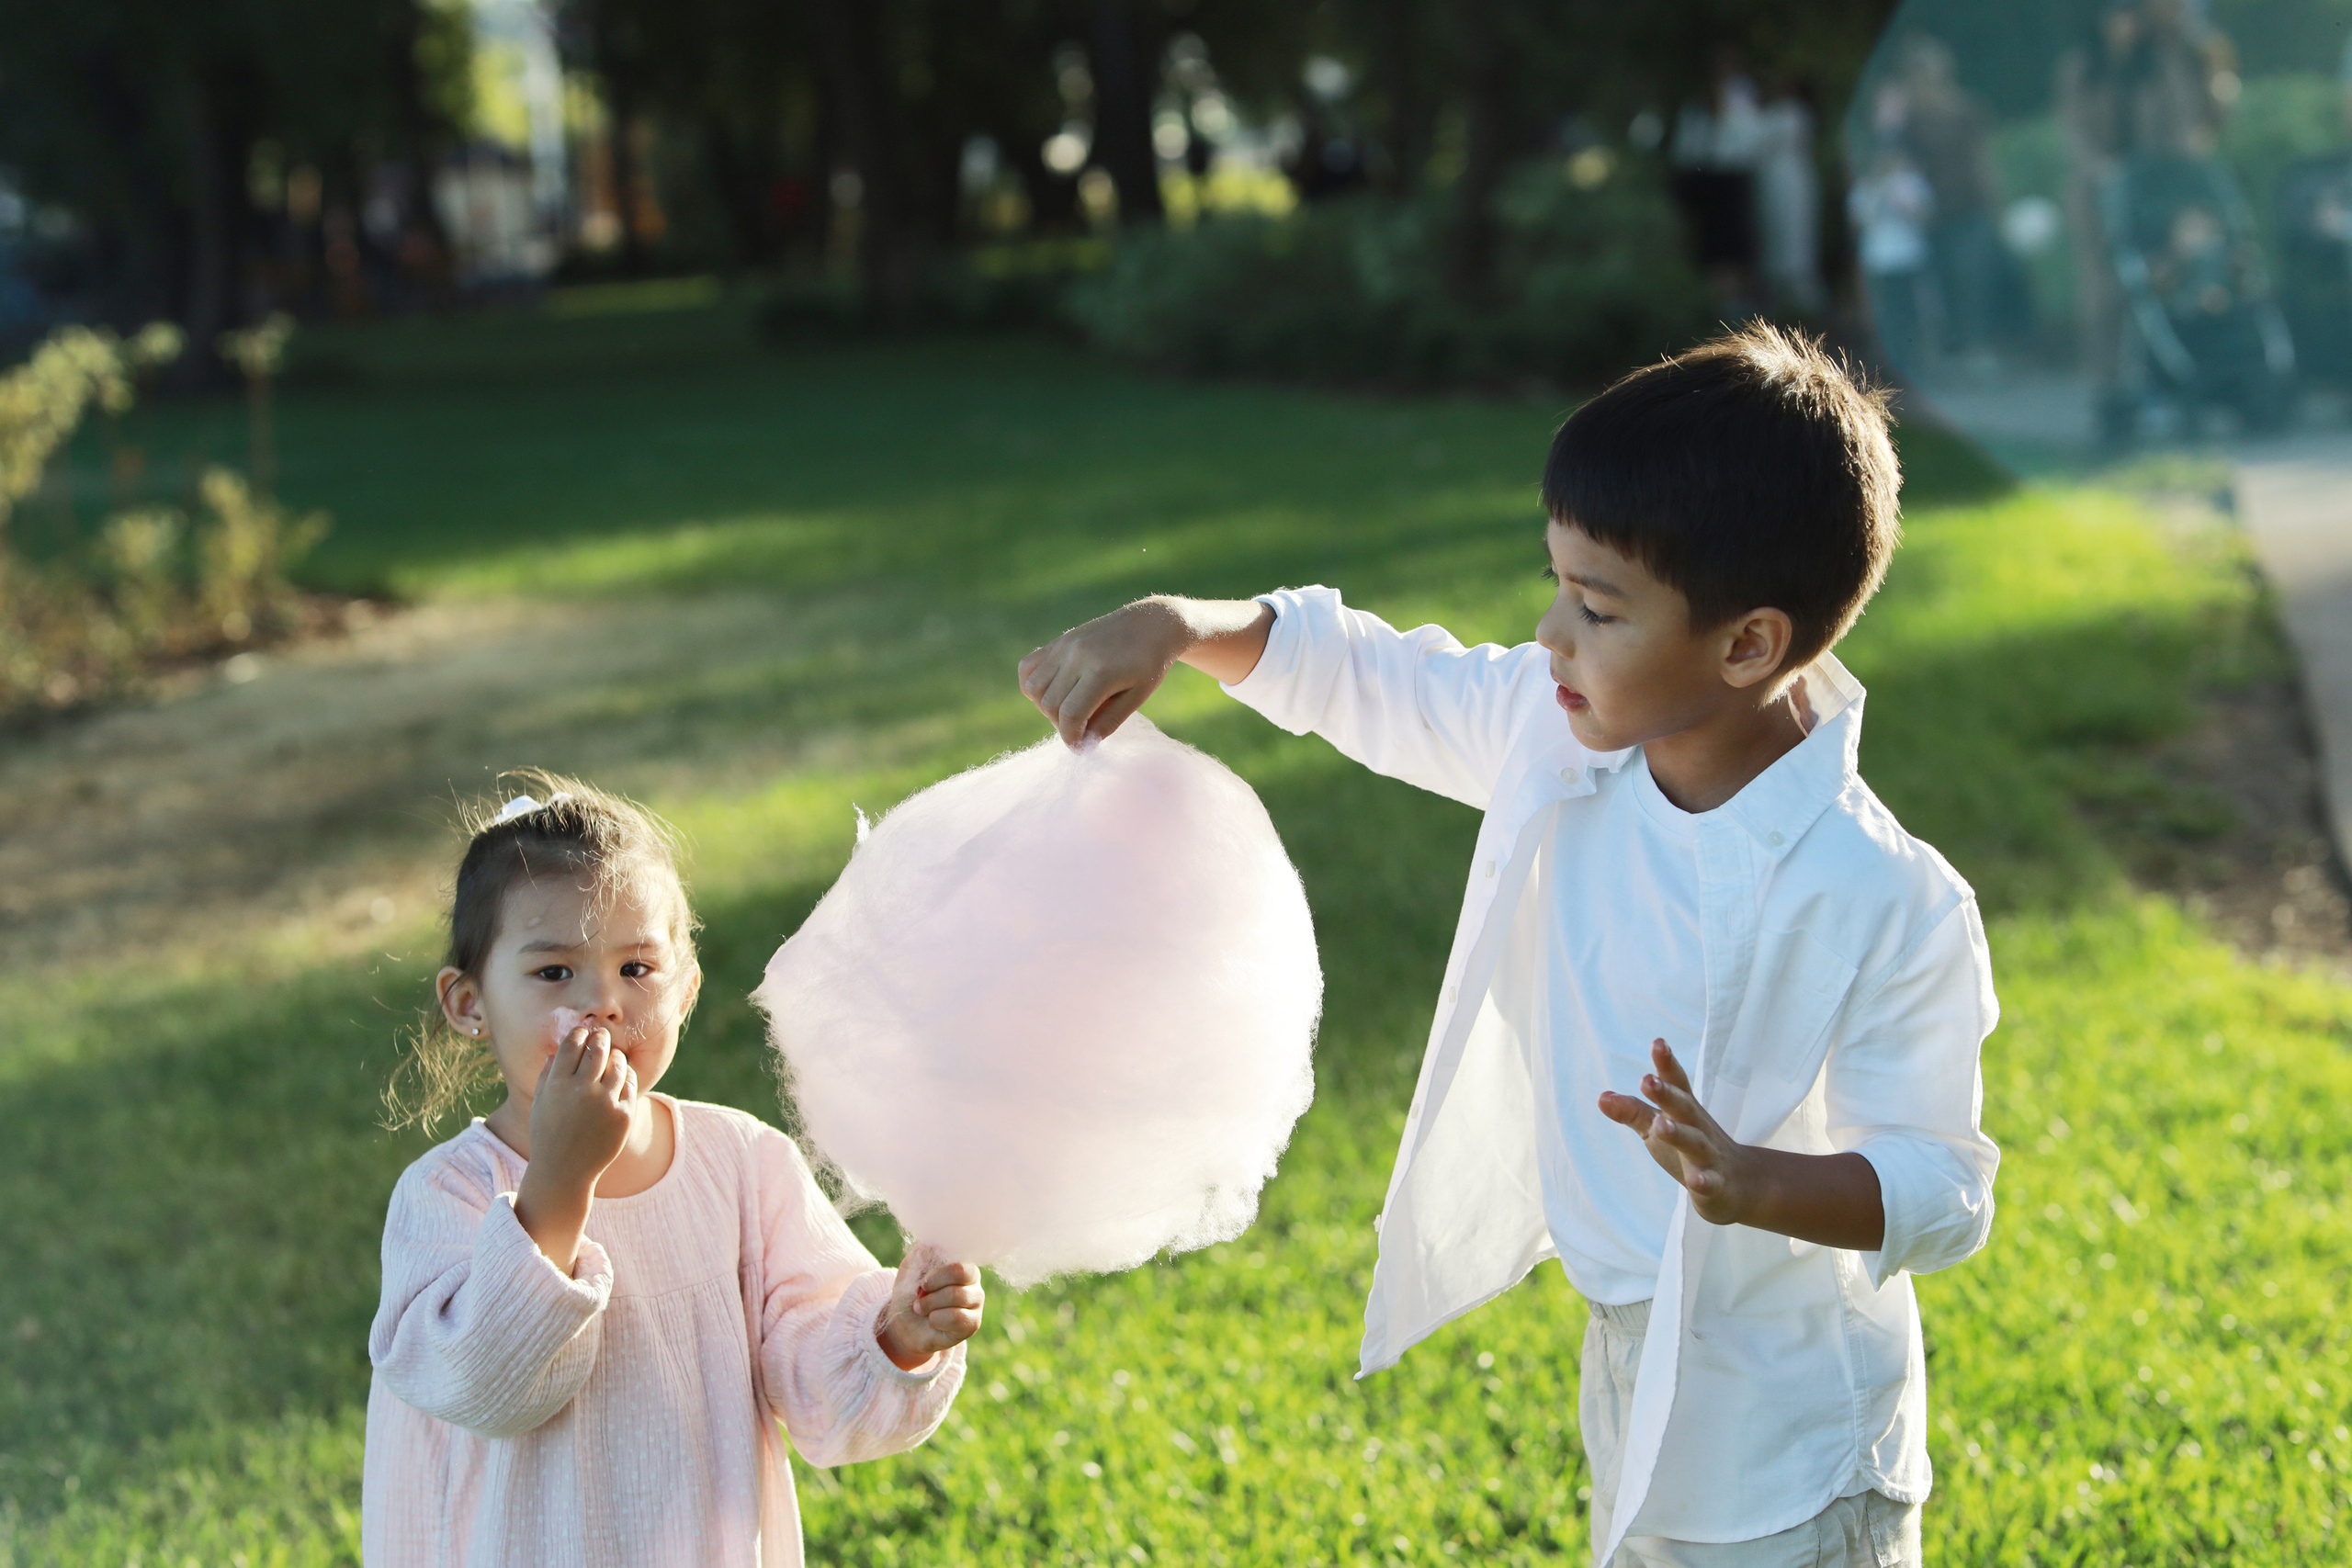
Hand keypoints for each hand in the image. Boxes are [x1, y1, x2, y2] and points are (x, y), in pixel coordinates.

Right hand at [527, 1026, 637, 1187]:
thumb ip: (547, 1075)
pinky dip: (626, 1075)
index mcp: (558, 1085)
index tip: (583, 1031)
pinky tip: (620, 1077)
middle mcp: (582, 1091)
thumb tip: (557, 1049)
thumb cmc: (548, 1135)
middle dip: (601, 1037)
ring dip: (615, 1055)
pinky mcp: (624, 1115)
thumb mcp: (540, 1104)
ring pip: (618, 1063)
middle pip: (598, 1048)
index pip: (573, 1044)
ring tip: (612, 1056)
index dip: (579, 1033)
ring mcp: (606, 1103)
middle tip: (601, 1036)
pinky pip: (630, 1083)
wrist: (565, 1171)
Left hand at [876, 1241, 985, 1370]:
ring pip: (956, 1295)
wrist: (904, 1324)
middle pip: (960, 1273)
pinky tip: (933, 1321)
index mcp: (960, 1262)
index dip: (937, 1271)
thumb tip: (938, 1241)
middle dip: (932, 1286)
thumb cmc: (910, 1292)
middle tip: (919, 1295)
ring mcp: (976, 1302)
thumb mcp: (911, 1268)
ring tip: (921, 1309)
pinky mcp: (974, 1323)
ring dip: (930, 1304)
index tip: (922, 1281)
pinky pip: (956, 1317)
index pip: (958, 1257)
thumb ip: (924, 1252)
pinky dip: (936, 1320)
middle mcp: (973, 1280)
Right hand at [1019, 600, 1192, 747]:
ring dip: (1046, 707)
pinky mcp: (1058, 641)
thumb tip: (1082, 744)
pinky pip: (1028, 667)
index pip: (1071, 715)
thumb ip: (1109, 722)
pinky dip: (1033, 685)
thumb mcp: (1138, 697)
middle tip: (1082, 727)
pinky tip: (1054, 691)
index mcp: (1101, 671)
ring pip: (1034, 687)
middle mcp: (1077, 656)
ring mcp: (1064, 645)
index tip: (1079, 747)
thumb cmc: (1150, 664)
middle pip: (1050, 704)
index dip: (1071, 737)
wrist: (1151, 623)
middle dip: (1062, 725)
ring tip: (1070, 709)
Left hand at [1598, 1039, 1754, 1226]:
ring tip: (1661, 1125)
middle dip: (1667, 1094)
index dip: (1667, 1064)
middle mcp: (1698, 1127)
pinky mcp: (1716, 1184)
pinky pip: (1710, 1182)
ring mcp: (1709, 1156)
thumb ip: (1633, 1112)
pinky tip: (1695, 1181)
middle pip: (1684, 1108)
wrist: (1738, 1183)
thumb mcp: (1659, 1127)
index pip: (1677, 1084)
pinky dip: (1704, 1181)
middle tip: (1648, 1080)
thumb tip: (1601, 1097)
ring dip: (1679, 1134)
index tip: (1658, 1042)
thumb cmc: (1689, 1147)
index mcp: (1684, 1110)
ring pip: (1695, 1142)